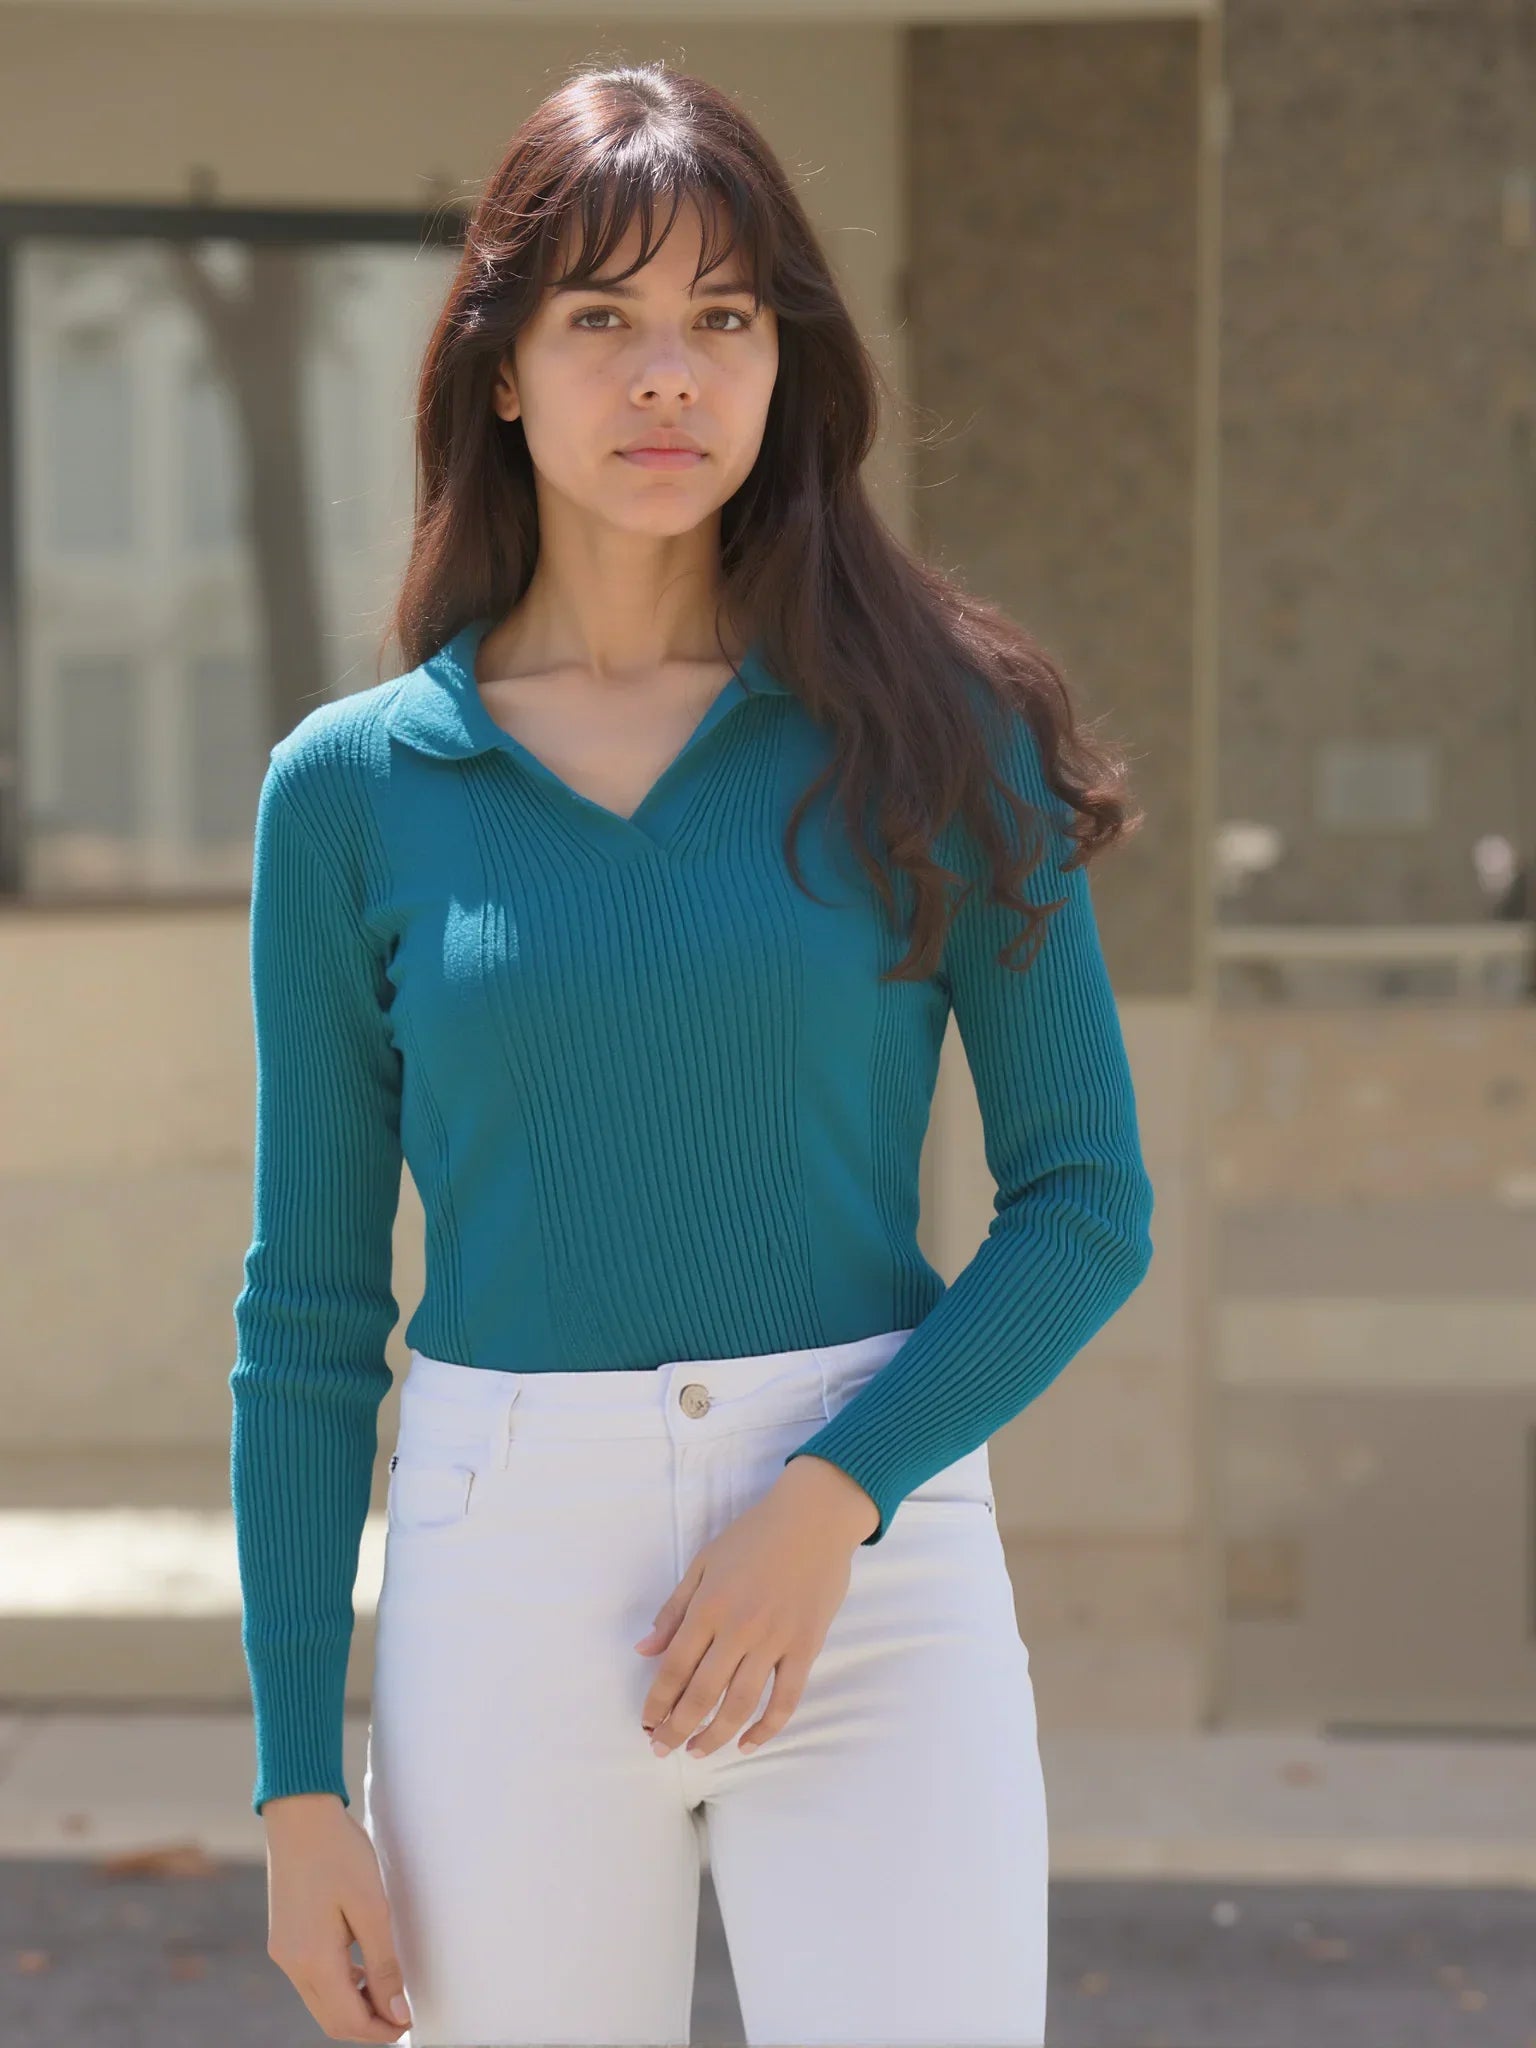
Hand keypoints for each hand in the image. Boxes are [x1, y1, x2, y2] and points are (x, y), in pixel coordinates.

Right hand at [262, 1793, 412, 2040]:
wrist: (299, 1813)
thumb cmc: (339, 1853)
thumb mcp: (371, 1907)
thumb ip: (384, 1965)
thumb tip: (398, 2012)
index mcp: (311, 1960)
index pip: (347, 2020)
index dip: (381, 2030)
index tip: (410, 2023)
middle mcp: (291, 1963)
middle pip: (331, 2019)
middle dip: (367, 2025)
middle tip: (402, 2015)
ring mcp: (284, 1951)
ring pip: (320, 2001)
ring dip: (354, 2006)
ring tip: (389, 1992)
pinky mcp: (285, 1937)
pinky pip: (313, 1978)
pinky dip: (339, 1985)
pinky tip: (363, 1969)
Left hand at [634, 1455, 875, 1759]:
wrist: (814, 1518)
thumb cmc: (754, 1535)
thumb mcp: (703, 1562)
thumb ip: (674, 1609)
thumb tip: (643, 1650)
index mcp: (709, 1606)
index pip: (675, 1667)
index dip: (657, 1702)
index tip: (647, 1724)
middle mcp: (738, 1629)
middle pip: (702, 1693)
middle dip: (678, 1728)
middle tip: (663, 1750)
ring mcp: (775, 1641)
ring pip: (740, 1704)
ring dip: (715, 1735)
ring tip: (698, 1752)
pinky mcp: (806, 1648)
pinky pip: (786, 1699)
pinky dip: (767, 1728)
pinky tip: (748, 1744)